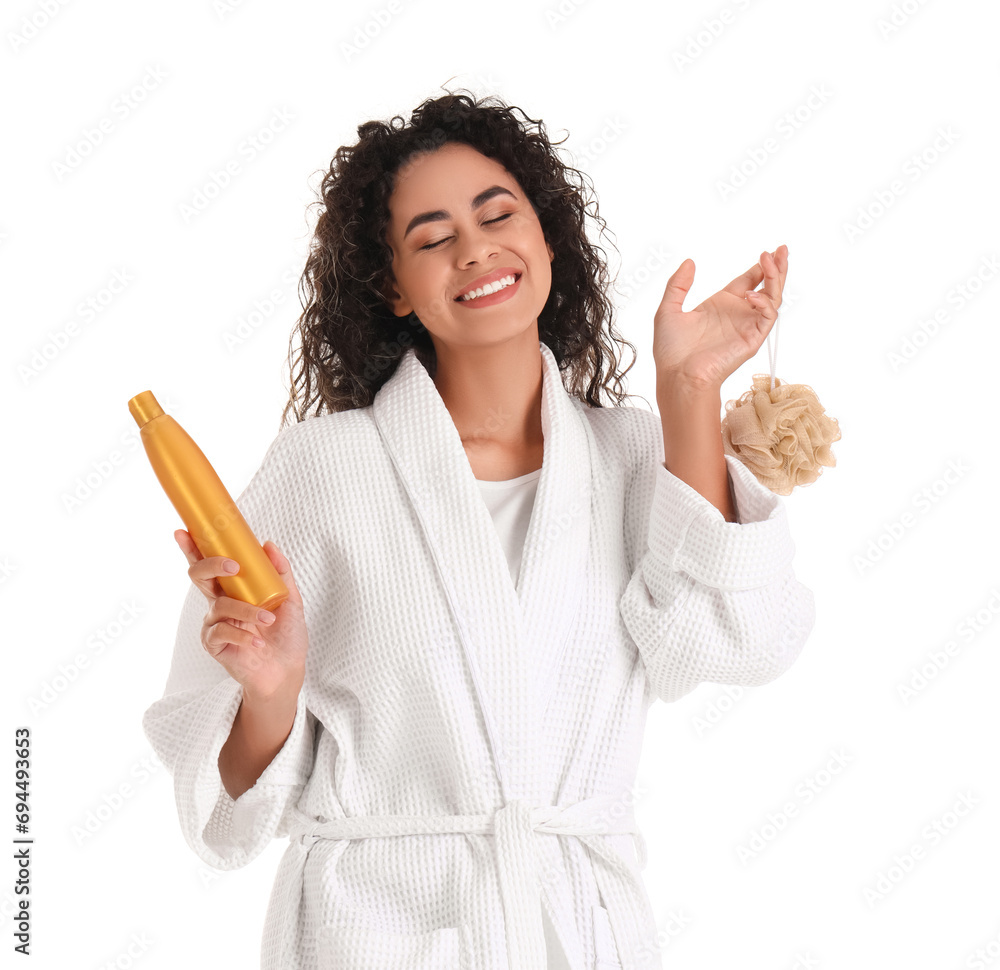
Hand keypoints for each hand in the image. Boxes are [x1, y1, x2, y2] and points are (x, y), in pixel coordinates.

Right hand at [174, 530, 308, 701]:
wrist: (286, 670)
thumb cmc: (286, 635)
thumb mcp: (290, 600)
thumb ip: (280, 573)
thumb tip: (268, 544)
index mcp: (234, 588)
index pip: (210, 563)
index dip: (193, 547)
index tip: (184, 530)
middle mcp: (219, 602)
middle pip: (199, 575)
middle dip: (212, 564)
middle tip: (234, 566)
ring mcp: (215, 623)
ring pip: (220, 605)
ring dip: (246, 611)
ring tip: (268, 620)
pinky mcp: (214, 644)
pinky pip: (222, 631)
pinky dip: (242, 634)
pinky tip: (257, 642)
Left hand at [652, 245, 787, 391]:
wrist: (678, 375)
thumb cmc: (671, 350)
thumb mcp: (668, 309)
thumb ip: (678, 285)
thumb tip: (689, 262)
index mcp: (722, 305)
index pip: (748, 281)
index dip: (759, 267)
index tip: (767, 252)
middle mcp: (738, 314)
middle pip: (766, 286)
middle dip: (776, 268)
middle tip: (781, 249)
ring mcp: (747, 326)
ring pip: (772, 298)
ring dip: (775, 278)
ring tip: (771, 260)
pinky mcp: (752, 339)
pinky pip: (767, 317)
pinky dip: (765, 304)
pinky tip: (750, 295)